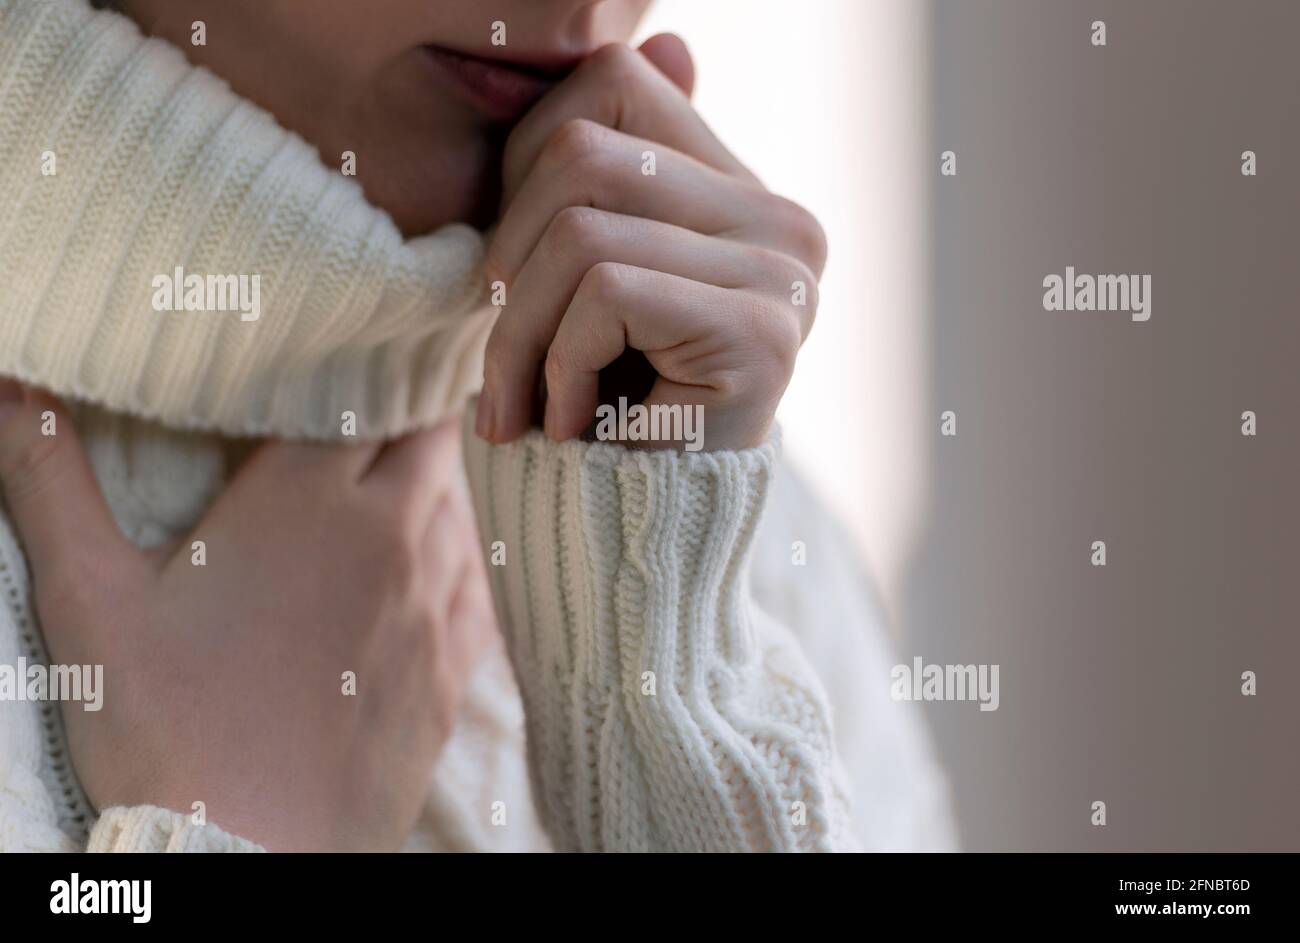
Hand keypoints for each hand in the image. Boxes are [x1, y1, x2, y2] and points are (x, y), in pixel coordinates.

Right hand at [0, 382, 493, 850]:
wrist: (247, 856)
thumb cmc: (164, 730)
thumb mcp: (91, 600)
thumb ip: (49, 480)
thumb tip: (7, 386)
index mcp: (309, 503)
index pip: (369, 399)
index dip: (367, 375)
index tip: (355, 366)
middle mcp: (392, 539)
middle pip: (430, 442)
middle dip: (409, 419)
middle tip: (376, 417)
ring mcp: (435, 606)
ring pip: (463, 509)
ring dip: (437, 487)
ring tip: (400, 484)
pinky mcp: (456, 669)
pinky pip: (482, 586)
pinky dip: (464, 561)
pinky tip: (436, 569)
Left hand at [475, 35, 826, 451]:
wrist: (645, 547)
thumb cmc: (606, 413)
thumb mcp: (592, 281)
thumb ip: (619, 177)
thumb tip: (672, 39)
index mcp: (745, 197)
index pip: (615, 84)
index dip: (526, 166)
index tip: (518, 271)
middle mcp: (783, 220)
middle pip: (579, 149)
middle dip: (505, 261)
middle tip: (506, 358)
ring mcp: (783, 272)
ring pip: (579, 225)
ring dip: (520, 330)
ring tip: (529, 404)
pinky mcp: (762, 329)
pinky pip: (605, 288)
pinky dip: (560, 363)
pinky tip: (573, 425)